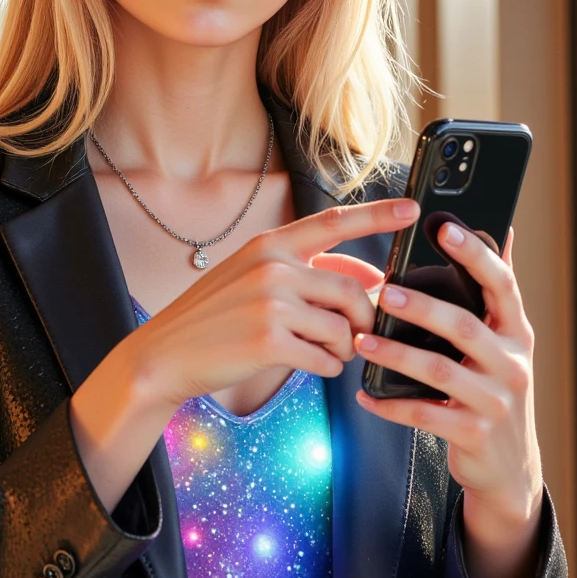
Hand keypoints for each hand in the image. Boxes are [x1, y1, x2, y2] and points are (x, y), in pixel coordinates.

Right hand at [70, 196, 420, 514]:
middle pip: (354, 293)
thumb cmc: (213, 319)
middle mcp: (272, 267)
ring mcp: (271, 304)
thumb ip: (304, 274)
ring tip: (321, 353)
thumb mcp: (252, 280)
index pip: (334, 223)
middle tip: (355, 337)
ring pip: (344, 330)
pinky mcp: (270, 342)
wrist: (164, 354)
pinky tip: (306, 365)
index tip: (412, 209)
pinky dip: (326, 367)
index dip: (378, 215)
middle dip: (364, 321)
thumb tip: (370, 283)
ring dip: (343, 350)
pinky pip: (328, 359)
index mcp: (270, 245)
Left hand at [354, 222, 543, 577]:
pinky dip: (390, 404)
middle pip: (465, 327)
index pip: (501, 285)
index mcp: (517, 332)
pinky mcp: (474, 434)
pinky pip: (424, 414)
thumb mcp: (507, 342)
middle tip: (383, 293)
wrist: (510, 467)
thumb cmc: (495, 389)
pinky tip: (364, 393)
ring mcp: (495, 401)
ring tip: (362, 343)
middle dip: (423, 308)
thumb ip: (498, 292)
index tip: (442, 229)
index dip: (474, 255)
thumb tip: (503, 229)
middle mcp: (512, 363)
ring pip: (440, 371)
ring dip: (397, 355)